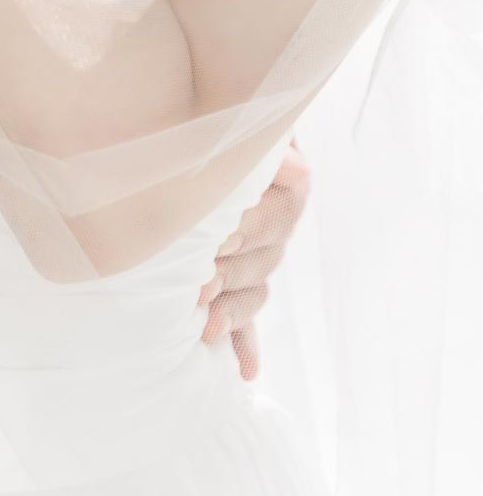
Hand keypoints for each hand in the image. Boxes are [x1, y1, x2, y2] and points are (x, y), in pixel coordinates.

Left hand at [199, 143, 310, 381]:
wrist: (198, 124)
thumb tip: (297, 168)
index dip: (246, 232)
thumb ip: (268, 148)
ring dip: (231, 313)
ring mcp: (259, 258)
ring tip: (204, 328)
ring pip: (253, 292)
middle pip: (262, 261)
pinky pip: (248, 319)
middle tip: (197, 287)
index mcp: (282, 190)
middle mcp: (275, 228)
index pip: (273, 218)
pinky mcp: (239, 281)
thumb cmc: (215, 122)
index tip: (217, 242)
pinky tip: (245, 373)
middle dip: (228, 275)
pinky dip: (245, 344)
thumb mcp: (243, 128)